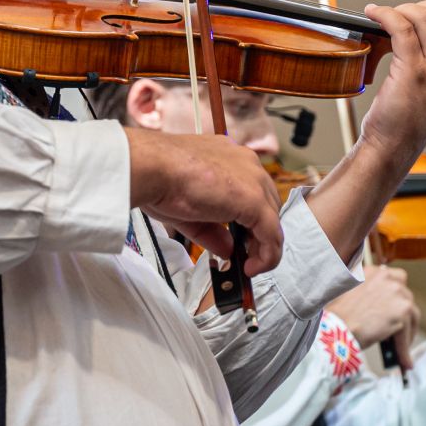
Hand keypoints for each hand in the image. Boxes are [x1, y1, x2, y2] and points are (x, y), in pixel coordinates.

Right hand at [126, 126, 283, 275]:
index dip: (250, 218)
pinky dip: (267, 255)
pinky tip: (252, 268)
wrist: (153, 169)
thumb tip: (228, 250)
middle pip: (267, 204)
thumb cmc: (160, 180)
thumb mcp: (189, 211)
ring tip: (249, 266)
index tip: (240, 239)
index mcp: (230, 158)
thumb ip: (213, 231)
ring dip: (264, 246)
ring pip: (272, 219)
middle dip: (259, 233)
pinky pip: (271, 234)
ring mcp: (253, 181)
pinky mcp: (254, 200)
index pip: (252, 190)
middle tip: (246, 256)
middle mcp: (247, 164)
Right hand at [326, 266, 419, 364]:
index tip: (394, 310)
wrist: (337, 328)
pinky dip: (404, 347)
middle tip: (398, 331)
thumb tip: (382, 307)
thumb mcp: (349, 293)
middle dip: (404, 315)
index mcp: (373, 271)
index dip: (395, 297)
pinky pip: (407, 332)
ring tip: (401, 349)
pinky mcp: (403, 309)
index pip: (395, 279)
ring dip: (407, 332)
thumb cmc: (337, 316)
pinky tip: (403, 360)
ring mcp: (396, 291)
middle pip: (406, 297)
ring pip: (411, 315)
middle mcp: (386, 277)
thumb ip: (367, 292)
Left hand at [355, 1, 425, 165]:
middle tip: (402, 13)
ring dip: (401, 8)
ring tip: (385, 14)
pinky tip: (374, 14)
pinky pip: (401, 28)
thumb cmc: (409, 120)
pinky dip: (385, 14)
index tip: (423, 15)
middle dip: (423, 6)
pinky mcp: (412, 71)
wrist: (394, 146)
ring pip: (425, 17)